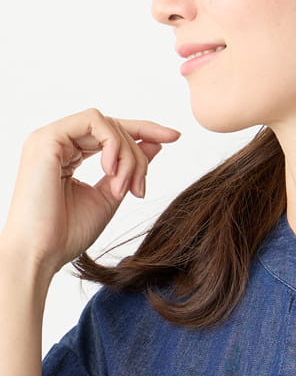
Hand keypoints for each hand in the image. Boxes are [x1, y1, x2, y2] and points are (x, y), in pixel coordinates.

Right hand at [1, 108, 180, 277]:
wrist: (40, 254)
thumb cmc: (67, 233)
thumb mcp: (110, 195)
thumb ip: (130, 168)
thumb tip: (156, 142)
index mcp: (68, 154)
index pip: (111, 132)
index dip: (145, 131)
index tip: (175, 137)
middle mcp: (58, 142)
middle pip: (114, 128)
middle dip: (137, 156)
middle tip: (139, 188)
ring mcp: (50, 138)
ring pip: (107, 124)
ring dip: (127, 154)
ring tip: (124, 187)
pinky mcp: (46, 139)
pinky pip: (94, 121)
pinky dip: (112, 144)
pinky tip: (111, 172)